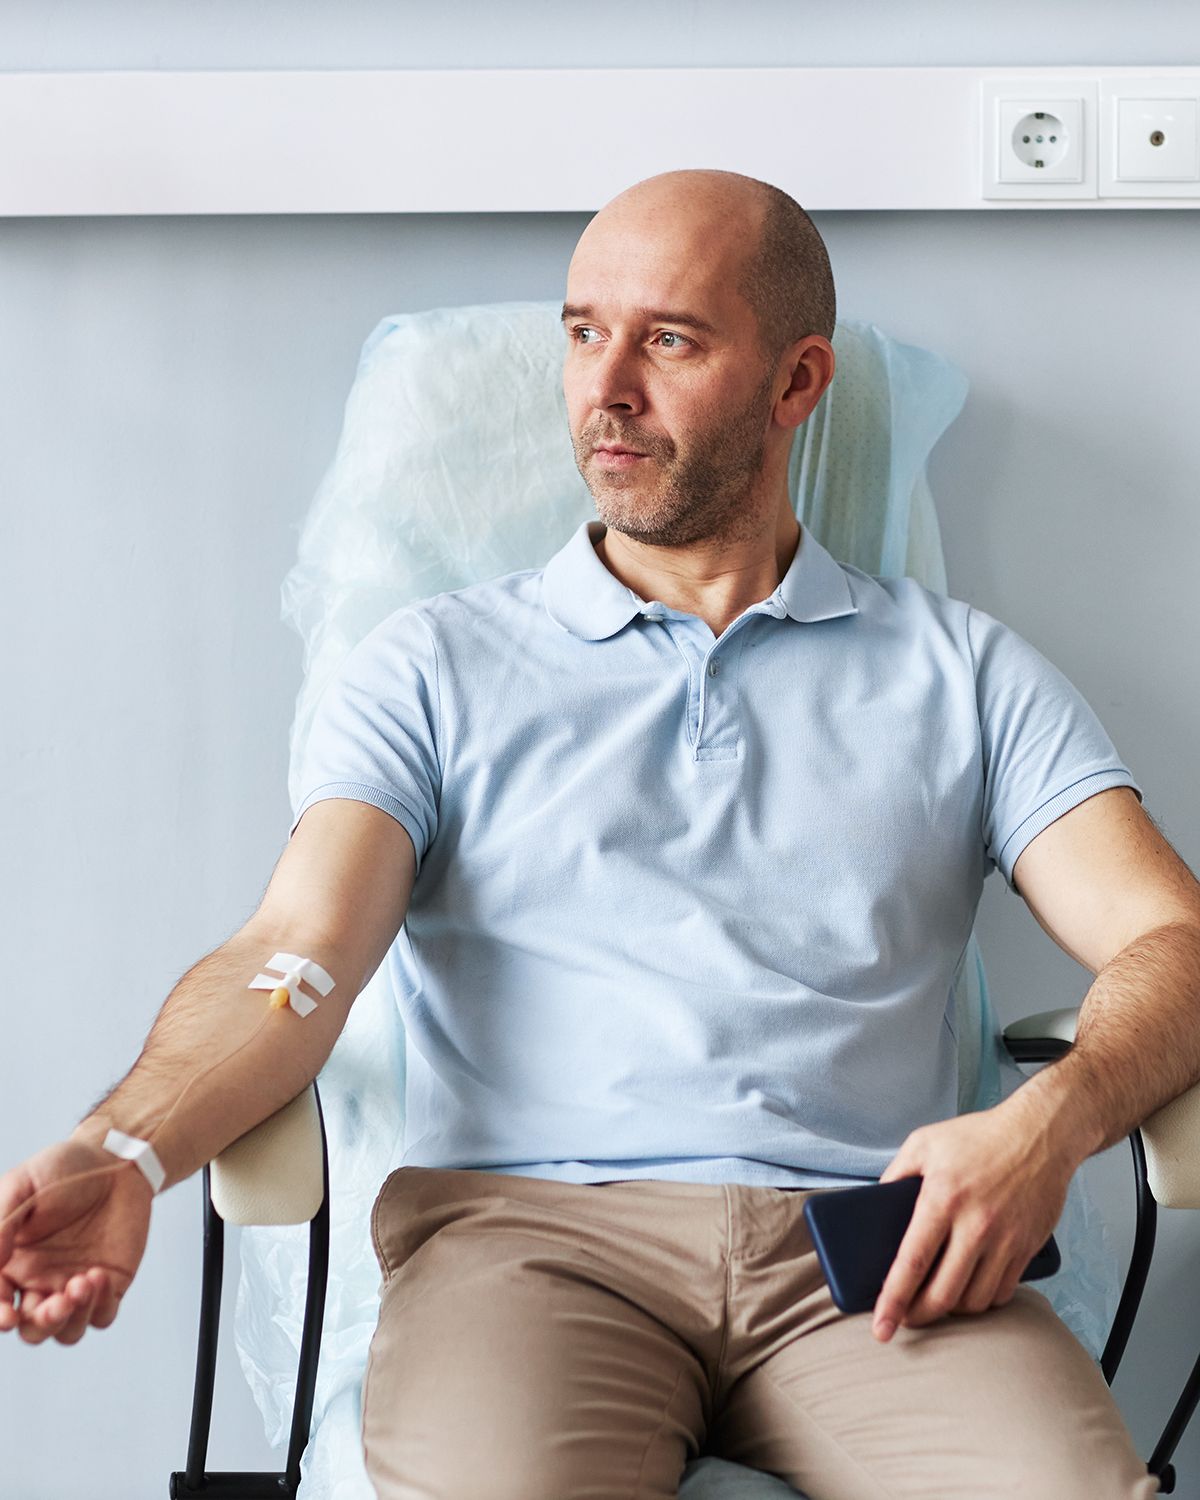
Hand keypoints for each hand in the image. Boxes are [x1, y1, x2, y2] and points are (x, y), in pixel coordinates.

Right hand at [0, 1138, 152, 1345]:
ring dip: (72, 1318)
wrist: (115, 1159)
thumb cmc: (63, 1169)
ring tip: (84, 1280)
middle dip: (42, 1324)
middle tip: (58, 1301)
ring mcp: (75, 1284)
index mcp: (11, 1264)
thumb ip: (0, 1226)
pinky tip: (101, 1276)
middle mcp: (40, 1281)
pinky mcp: (110, 1282)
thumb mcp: (22, 1186)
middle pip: (31, 1329)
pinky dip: (100, 1308)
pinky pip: (103, 1316)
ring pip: (66, 1331)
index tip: (8, 1314)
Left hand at [870, 1093, 1075, 1342]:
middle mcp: (975, 1225)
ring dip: (951, 1310)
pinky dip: (982, 1300)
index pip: (912, 1262)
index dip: (893, 1301)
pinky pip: (1002, 1292)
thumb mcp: (923, 1143)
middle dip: (919, 1316)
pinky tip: (969, 1292)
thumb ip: (895, 1175)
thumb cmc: (978, 1136)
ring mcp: (1005, 1240)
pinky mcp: (1027, 1248)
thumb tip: (875, 1207)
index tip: (881, 1329)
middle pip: (943, 1294)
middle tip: (906, 1319)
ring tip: (935, 1302)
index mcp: (942, 1198)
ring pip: (974, 1300)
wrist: (1040, 1134)